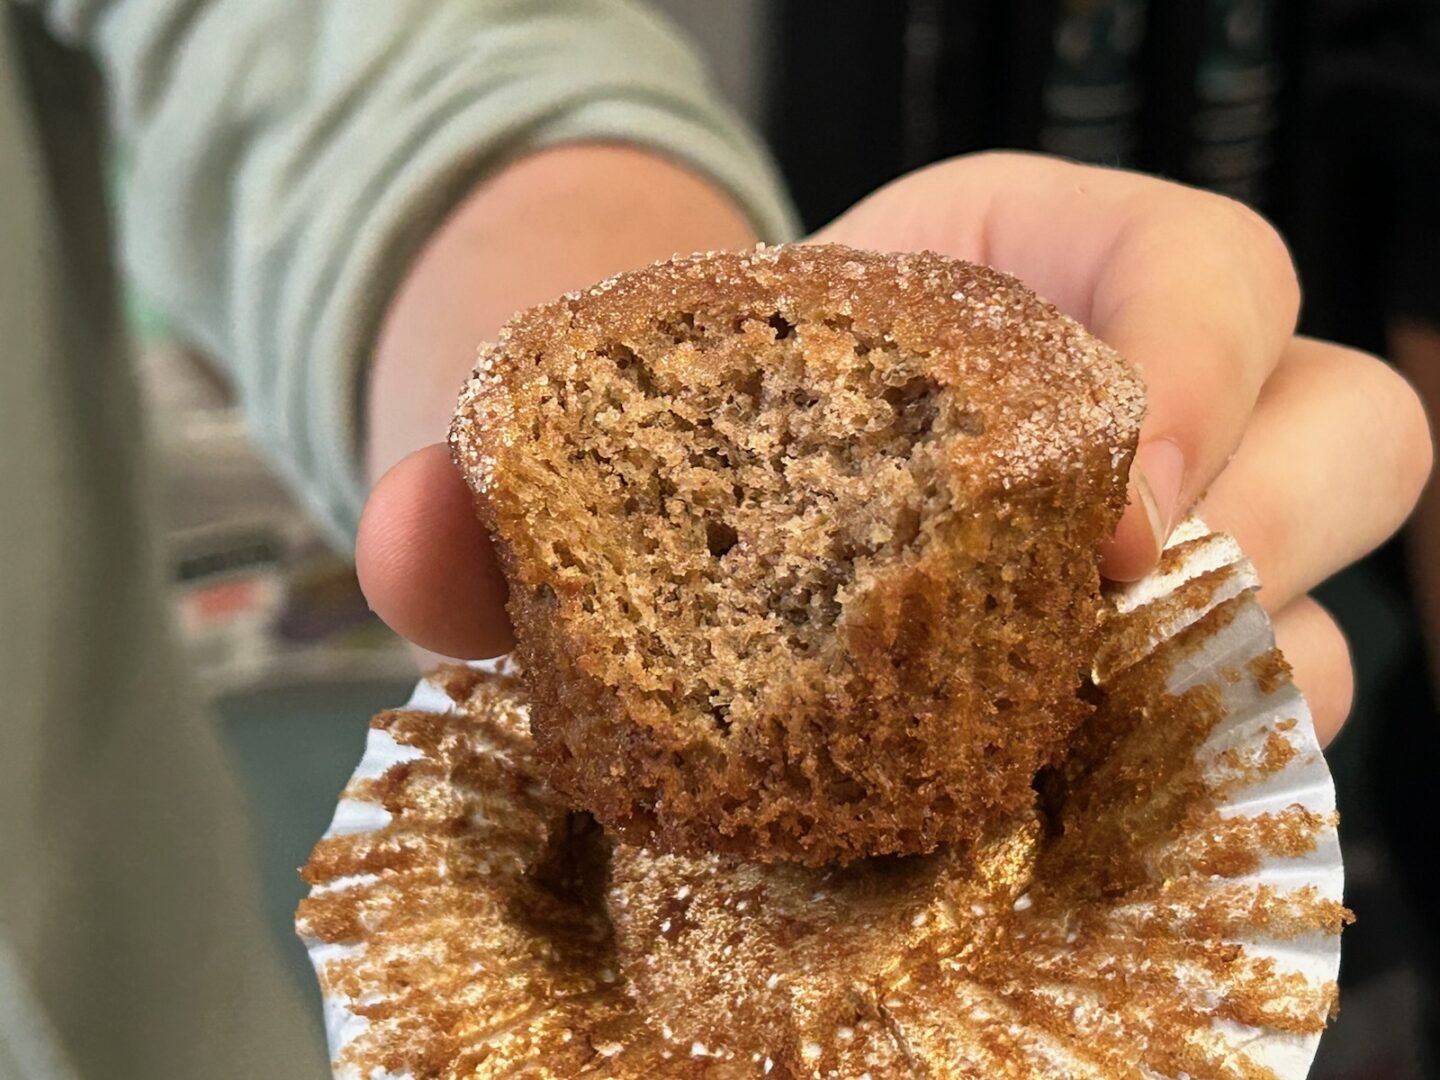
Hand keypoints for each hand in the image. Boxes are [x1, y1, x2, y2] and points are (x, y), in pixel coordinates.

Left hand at [359, 153, 1433, 743]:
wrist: (707, 510)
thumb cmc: (701, 431)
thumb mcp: (622, 425)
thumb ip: (498, 489)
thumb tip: (409, 544)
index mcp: (1044, 276)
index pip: (1213, 267)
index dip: (1204, 363)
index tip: (1118, 495)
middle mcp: (1146, 408)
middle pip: (1340, 428)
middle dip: (1274, 531)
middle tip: (1125, 628)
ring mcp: (1164, 557)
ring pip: (1319, 599)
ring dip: (1248, 681)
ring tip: (1105, 745)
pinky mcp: (1136, 679)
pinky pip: (1232, 724)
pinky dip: (1183, 776)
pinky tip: (1076, 817)